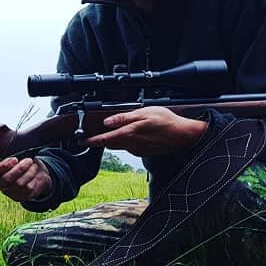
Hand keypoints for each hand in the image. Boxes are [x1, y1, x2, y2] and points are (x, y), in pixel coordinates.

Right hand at [0, 156, 53, 201]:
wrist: (35, 173)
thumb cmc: (22, 162)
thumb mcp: (17, 156)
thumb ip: (13, 155)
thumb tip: (16, 156)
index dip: (4, 166)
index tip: (15, 159)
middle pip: (7, 179)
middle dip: (19, 169)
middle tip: (28, 160)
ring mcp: (8, 192)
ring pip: (19, 184)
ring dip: (29, 173)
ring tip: (34, 166)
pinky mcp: (19, 197)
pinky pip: (28, 189)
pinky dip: (34, 179)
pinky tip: (35, 174)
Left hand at [82, 107, 206, 156]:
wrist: (184, 135)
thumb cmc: (167, 121)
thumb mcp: (144, 113)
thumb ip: (124, 118)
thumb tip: (107, 121)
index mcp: (129, 134)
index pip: (104, 140)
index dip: (91, 141)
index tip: (81, 142)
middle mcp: (131, 145)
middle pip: (110, 143)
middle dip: (102, 139)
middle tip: (95, 131)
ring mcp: (137, 150)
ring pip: (120, 144)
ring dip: (116, 138)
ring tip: (118, 128)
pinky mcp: (143, 151)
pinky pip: (130, 146)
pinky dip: (128, 139)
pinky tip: (136, 132)